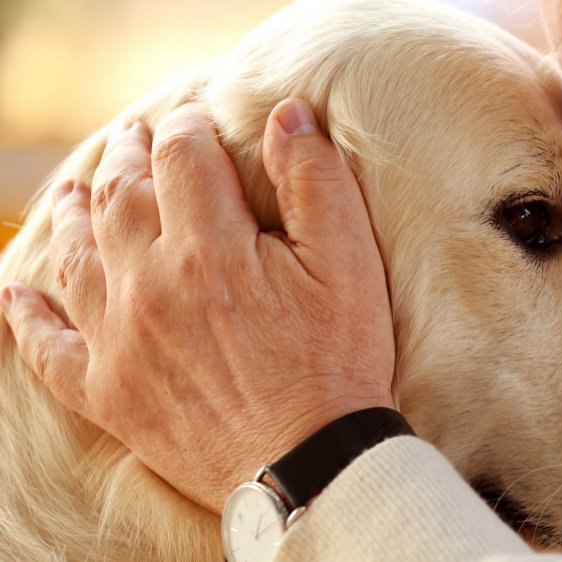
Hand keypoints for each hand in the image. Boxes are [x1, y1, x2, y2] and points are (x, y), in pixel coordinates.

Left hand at [0, 98, 395, 510]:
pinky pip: (48, 348)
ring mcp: (119, 341)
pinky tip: (14, 295)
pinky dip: (26, 319)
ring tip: (76, 191)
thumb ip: (315, 182)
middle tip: (133, 136)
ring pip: (77, 257)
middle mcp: (149, 285)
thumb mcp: (349, 263)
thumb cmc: (339, 361)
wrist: (310, 464)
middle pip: (121, 196)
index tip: (197, 119)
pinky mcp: (108, 393)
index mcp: (209, 247)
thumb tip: (286, 114)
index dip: (189, 127)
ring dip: (73, 215)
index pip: (183, 156)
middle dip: (128, 157)